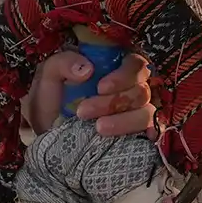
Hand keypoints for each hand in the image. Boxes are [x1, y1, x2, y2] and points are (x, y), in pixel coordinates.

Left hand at [27, 51, 155, 136]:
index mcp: (114, 70)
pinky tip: (130, 139)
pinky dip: (147, 134)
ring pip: (146, 112)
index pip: (136, 65)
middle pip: (141, 90)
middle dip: (114, 101)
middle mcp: (130, 90)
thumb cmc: (51, 102)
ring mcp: (136, 113)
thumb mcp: (48, 77)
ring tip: (98, 128)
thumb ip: (62, 63)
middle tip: (84, 111)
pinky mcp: (139, 135)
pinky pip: (153, 132)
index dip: (123, 75)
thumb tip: (87, 69)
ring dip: (123, 120)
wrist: (48, 137)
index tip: (100, 87)